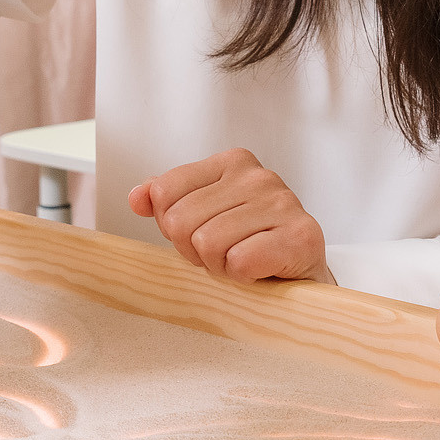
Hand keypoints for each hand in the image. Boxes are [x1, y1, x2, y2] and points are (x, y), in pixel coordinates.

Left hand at [127, 148, 332, 283]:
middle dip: (196, 251)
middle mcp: (259, 176)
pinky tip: (261, 270)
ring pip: (208, 243)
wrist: (301, 277)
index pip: (164, 191)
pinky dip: (243, 276)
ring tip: (244, 262)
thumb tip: (137, 197)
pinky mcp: (302, 236)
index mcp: (232, 162)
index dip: (173, 226)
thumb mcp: (203, 217)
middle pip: (182, 221)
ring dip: (221, 266)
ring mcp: (284, 203)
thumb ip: (168, 201)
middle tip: (225, 255)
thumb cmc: (251, 245)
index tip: (201, 234)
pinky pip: (240, 261)